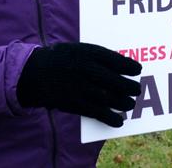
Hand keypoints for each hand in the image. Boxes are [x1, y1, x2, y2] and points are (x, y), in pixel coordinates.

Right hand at [17, 42, 142, 127]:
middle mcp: (85, 69)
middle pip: (115, 81)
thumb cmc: (61, 59)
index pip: (115, 59)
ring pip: (108, 98)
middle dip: (129, 87)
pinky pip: (95, 112)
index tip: (138, 70)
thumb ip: (97, 56)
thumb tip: (121, 66)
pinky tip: (118, 121)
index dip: (129, 66)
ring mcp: (79, 87)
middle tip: (137, 90)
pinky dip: (109, 118)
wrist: (33, 74)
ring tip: (131, 104)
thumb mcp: (78, 49)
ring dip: (123, 103)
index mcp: (87, 53)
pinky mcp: (73, 103)